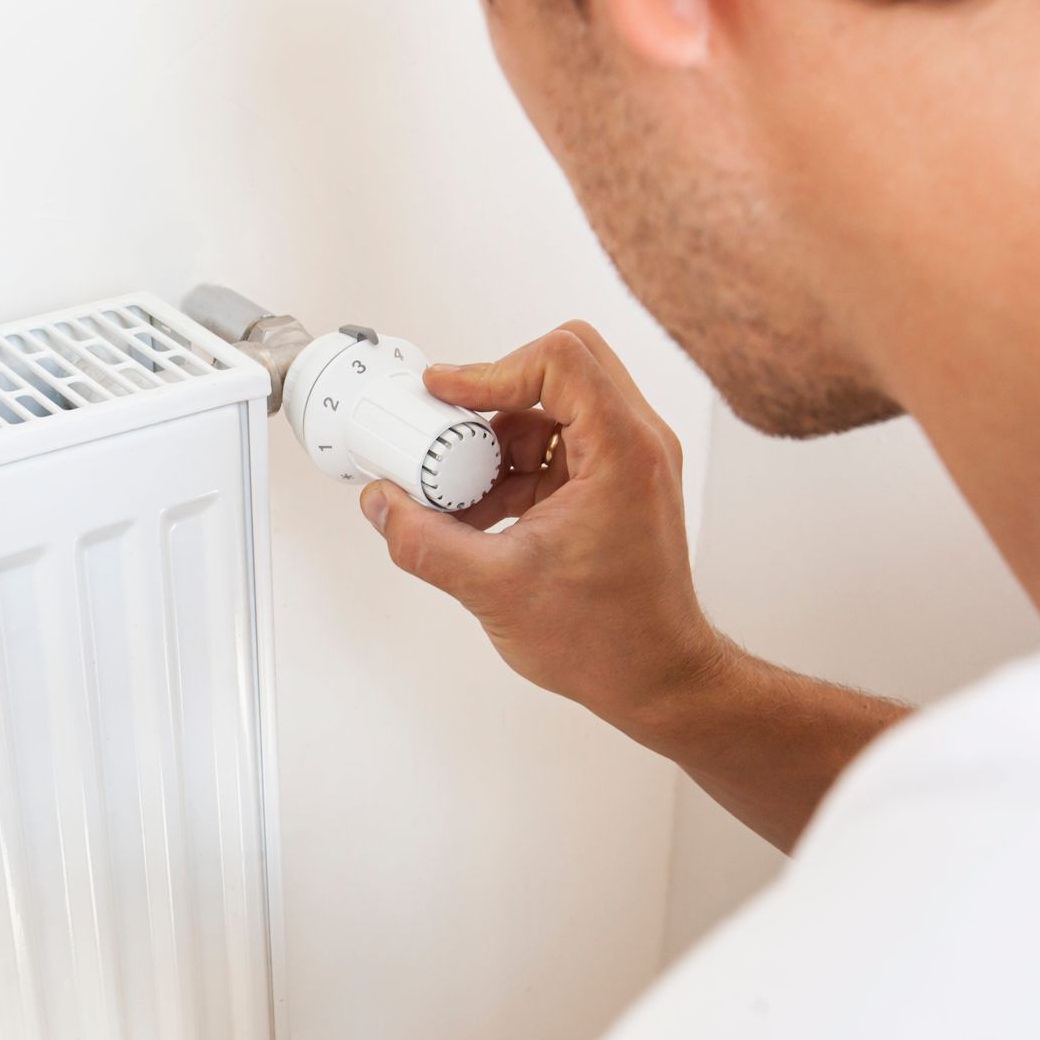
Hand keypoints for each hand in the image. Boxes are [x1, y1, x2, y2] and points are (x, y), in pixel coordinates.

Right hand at [359, 322, 728, 745]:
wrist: (656, 679)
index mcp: (623, 452)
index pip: (559, 360)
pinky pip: (557, 446)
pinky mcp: (615, 484)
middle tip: (448, 426)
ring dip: (498, 438)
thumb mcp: (494, 589)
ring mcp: (630, 463)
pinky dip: (513, 467)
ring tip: (459, 489)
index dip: (490, 370)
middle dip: (493, 394)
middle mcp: (637, 445)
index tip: (444, 395)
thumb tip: (382, 505)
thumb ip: (424, 542)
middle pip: (561, 367)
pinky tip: (479, 512)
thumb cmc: (611, 642)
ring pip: (554, 407)